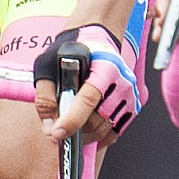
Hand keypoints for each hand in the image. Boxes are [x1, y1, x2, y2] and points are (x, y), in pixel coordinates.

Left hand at [32, 26, 139, 148]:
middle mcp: (122, 81)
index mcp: (104, 67)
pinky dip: (99, 138)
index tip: (57, 133)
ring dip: (85, 136)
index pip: (87, 100)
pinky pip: (115, 132)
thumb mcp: (50, 65)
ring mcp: (130, 95)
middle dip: (74, 132)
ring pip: (104, 129)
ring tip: (70, 130)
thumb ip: (46, 95)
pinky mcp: (133, 105)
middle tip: (57, 131)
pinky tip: (86, 134)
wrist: (99, 40)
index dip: (71, 120)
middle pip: (96, 120)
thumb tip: (50, 127)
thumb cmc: (74, 51)